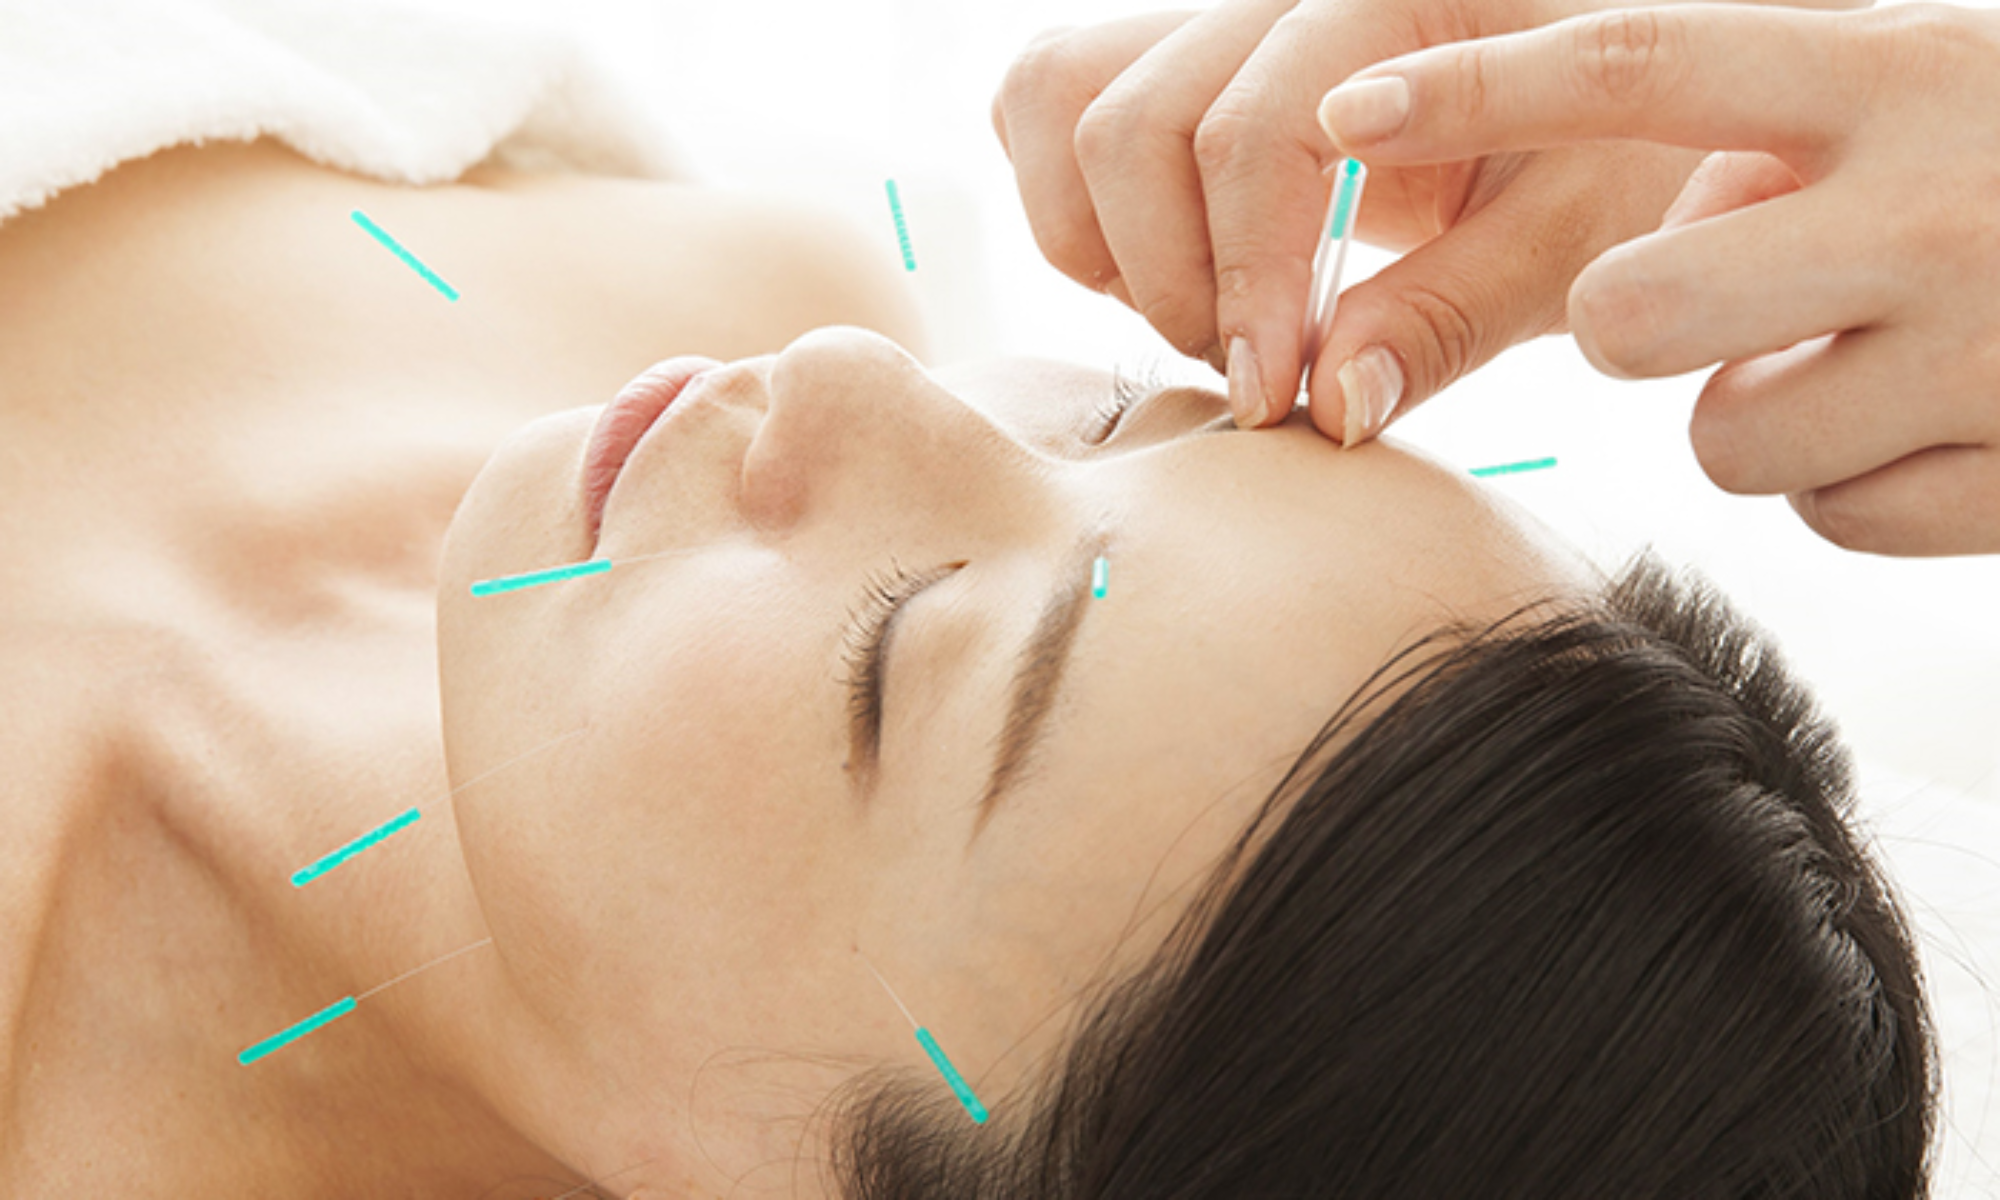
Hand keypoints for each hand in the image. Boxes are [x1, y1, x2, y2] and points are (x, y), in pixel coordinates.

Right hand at [990, 0, 1706, 442]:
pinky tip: (1171, 267)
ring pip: (1059, 94)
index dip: (1244, 280)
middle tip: (1254, 368)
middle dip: (1169, 276)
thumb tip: (1330, 406)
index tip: (1268, 395)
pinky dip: (1076, 201)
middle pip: (1125, 118)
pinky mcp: (1179, 57)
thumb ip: (1449, 316)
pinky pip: (1054, 99)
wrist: (1622, 103)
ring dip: (1100, 239)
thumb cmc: (1625, 150)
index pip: (1252, 130)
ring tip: (1207, 316)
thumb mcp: (1576, 235)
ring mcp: (1218, 16)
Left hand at [1318, 3, 1999, 556]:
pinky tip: (1953, 416)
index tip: (1337, 112)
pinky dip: (1868, 481)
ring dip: (1766, 412)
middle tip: (1698, 300)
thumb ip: (1776, 131)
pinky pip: (1838, 518)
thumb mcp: (1934, 82)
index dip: (1477, 87)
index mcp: (1899, 69)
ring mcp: (1989, 353)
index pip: (1642, 62)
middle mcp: (1934, 207)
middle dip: (1625, 322)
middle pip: (1628, 312)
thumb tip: (1631, 251)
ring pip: (1726, 446)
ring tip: (1878, 352)